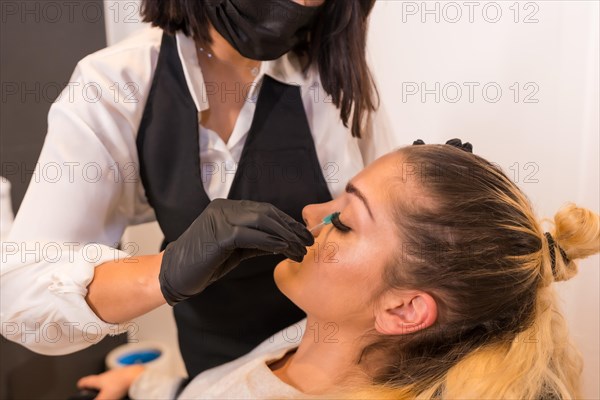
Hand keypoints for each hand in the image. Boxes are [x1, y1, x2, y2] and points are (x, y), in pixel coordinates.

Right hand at [77, 365, 144, 399]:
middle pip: (97, 379)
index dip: (81, 384)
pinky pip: (117, 378)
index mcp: (98, 379)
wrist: (135, 375)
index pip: (86, 381)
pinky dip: (116, 383)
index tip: (80, 385)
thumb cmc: (120, 384)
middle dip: (95, 385)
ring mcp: (116, 373)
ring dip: (106, 384)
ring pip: (108, 379)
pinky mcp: (125, 373)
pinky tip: (120, 388)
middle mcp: (106, 374)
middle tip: (93, 390)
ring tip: (108, 391)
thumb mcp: (105, 397)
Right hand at [159, 199, 313, 304]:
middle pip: (267, 213)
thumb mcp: (235, 250)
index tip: (303, 234)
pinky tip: (284, 250)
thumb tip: (283, 243)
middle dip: (291, 228)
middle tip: (308, 242)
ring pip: (262, 221)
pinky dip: (271, 242)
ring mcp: (221, 218)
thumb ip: (256, 242)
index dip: (287, 221)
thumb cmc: (203, 264)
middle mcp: (224, 208)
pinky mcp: (219, 234)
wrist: (172, 274)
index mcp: (227, 208)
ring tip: (300, 250)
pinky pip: (252, 235)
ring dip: (285, 236)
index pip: (265, 210)